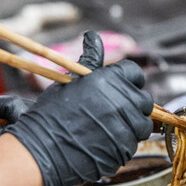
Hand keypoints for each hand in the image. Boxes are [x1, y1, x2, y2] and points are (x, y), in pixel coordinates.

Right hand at [6, 31, 153, 185]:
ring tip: (107, 128)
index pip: (134, 73)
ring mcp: (124, 127)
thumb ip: (89, 61)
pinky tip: (103, 143)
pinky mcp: (124, 149)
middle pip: (144, 100)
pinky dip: (122, 144)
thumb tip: (92, 35)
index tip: (120, 89)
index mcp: (107, 80)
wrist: (41, 150)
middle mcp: (120, 101)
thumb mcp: (70, 81)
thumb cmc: (50, 114)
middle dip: (133, 105)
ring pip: (143, 124)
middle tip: (113, 112)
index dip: (129, 81)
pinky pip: (133, 144)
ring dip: (130, 126)